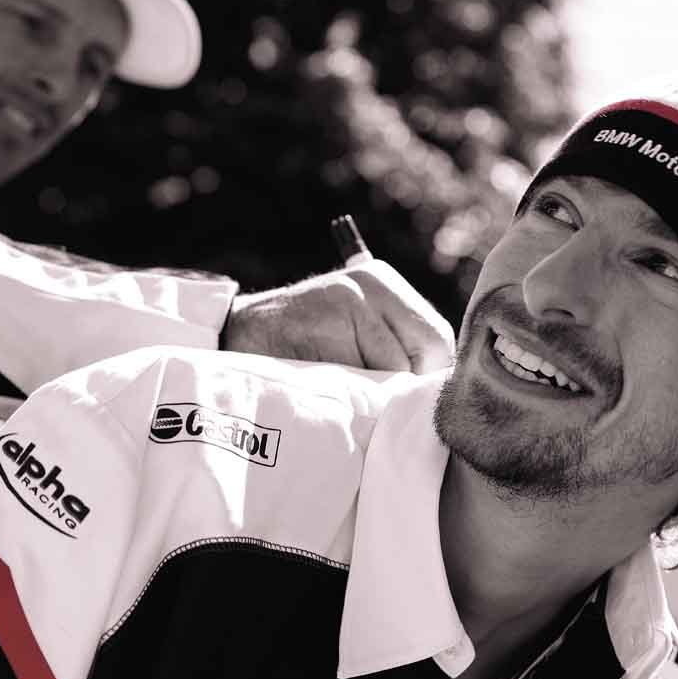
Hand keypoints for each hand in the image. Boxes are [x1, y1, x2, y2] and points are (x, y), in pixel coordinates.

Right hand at [221, 260, 454, 372]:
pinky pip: (366, 372)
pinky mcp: (330, 314)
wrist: (236, 340)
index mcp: (382, 282)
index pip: (438, 339)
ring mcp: (350, 296)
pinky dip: (352, 390)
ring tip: (341, 386)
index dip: (426, 376)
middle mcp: (371, 282)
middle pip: (429, 349)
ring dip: (376, 391)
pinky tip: (328, 383)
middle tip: (372, 394)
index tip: (403, 396)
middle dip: (408, 383)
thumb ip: (396, 351)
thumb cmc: (299, 351)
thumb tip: (441, 395)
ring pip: (398, 366)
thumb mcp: (353, 336)